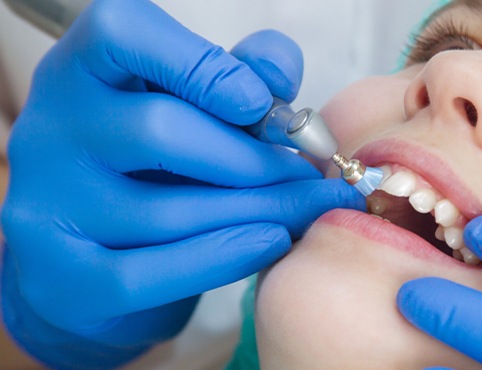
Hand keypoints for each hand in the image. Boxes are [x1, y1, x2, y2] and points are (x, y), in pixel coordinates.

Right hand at [1, 0, 363, 366]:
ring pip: (166, 210)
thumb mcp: (192, 107)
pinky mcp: (64, 278)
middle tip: (304, 173)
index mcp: (81, 70)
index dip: (202, 64)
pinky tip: (273, 241)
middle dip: (251, 157)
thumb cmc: (155, 166)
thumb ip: (238, 75)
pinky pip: (152, 273)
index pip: (122, 32)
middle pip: (159, 130)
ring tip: (306, 205)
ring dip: (257, 210)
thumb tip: (278, 75)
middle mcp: (50, 130)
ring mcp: (48, 208)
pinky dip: (226, 258)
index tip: (258, 102)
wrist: (97, 252)